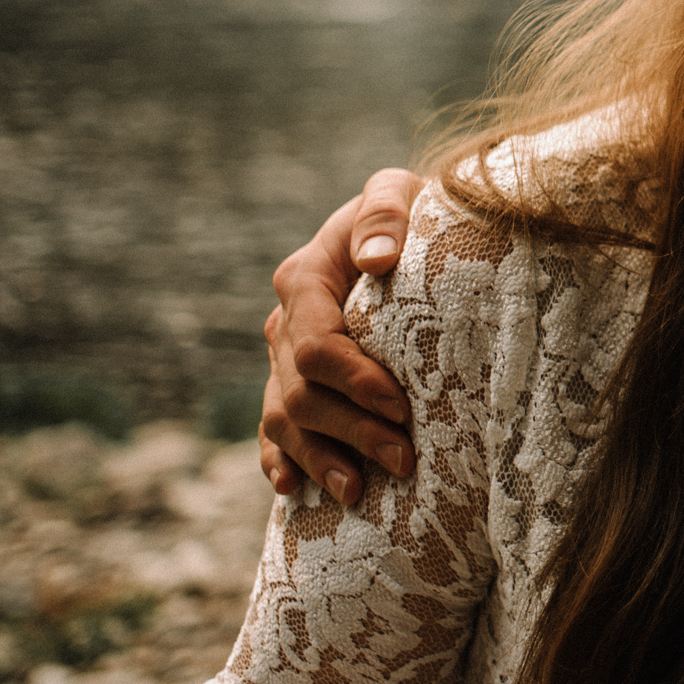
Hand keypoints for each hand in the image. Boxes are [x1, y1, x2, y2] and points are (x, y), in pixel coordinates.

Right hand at [260, 168, 423, 503]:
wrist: (406, 226)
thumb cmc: (411, 209)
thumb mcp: (400, 191)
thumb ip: (386, 212)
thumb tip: (377, 260)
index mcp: (306, 279)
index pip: (318, 345)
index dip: (354, 381)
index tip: (400, 405)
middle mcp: (286, 322)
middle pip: (303, 393)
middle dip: (352, 431)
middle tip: (404, 459)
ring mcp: (283, 356)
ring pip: (284, 420)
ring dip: (319, 458)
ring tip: (358, 491)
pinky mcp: (292, 380)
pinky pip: (272, 429)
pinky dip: (282, 459)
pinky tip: (293, 488)